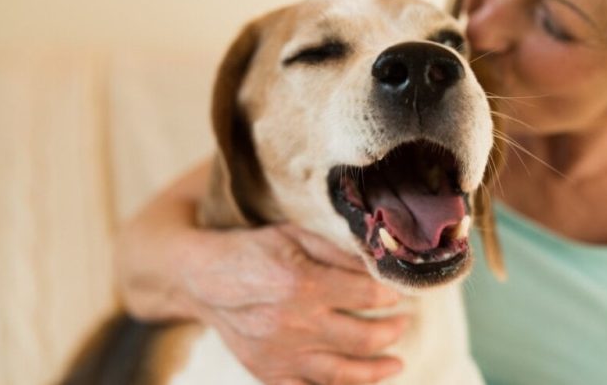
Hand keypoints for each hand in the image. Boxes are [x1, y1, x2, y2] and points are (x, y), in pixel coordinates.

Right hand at [180, 224, 407, 384]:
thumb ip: (338, 252)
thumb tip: (379, 266)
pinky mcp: (267, 373)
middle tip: (403, 323)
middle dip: (392, 331)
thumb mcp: (295, 235)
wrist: (202, 279)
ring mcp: (280, 355)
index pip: (366, 294)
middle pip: (363, 338)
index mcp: (303, 283)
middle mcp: (294, 324)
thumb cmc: (253, 251)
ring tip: (396, 363)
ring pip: (342, 374)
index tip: (400, 294)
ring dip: (377, 371)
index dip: (390, 294)